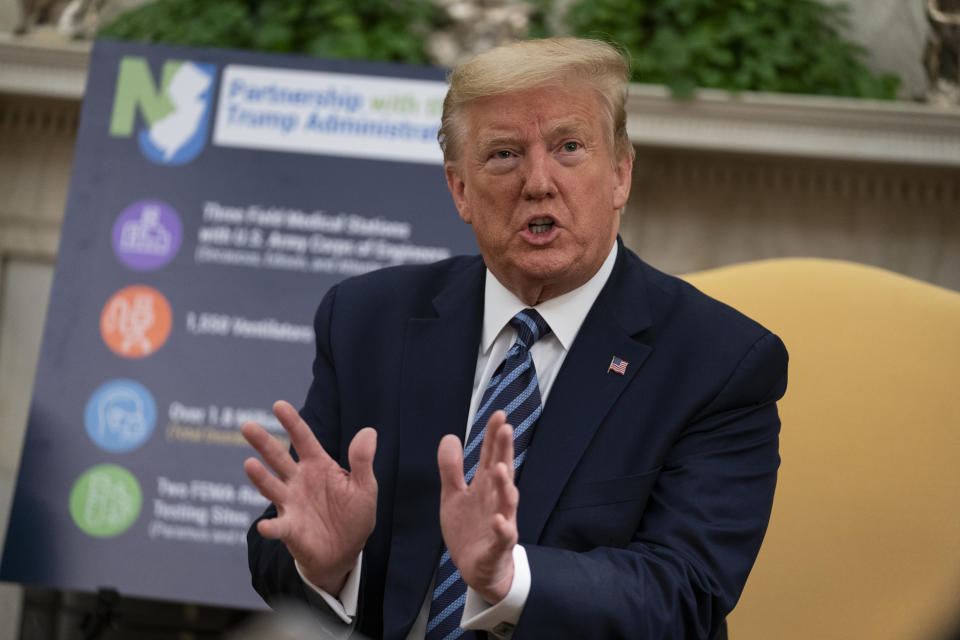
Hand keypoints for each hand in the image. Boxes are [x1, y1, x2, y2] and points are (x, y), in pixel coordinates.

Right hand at [242, 400, 376, 594]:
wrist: (346, 551)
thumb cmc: (354, 514)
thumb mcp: (365, 486)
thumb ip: (362, 460)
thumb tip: (369, 431)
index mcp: (318, 465)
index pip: (303, 438)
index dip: (292, 422)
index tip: (278, 405)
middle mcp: (299, 480)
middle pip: (278, 458)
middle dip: (263, 442)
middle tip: (247, 426)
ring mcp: (291, 503)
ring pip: (272, 487)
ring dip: (260, 478)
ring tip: (249, 464)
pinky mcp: (290, 529)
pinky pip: (278, 527)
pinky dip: (271, 527)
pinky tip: (265, 526)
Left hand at [437, 410, 518, 603]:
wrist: (478, 568)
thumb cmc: (470, 529)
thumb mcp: (454, 495)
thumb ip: (452, 468)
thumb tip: (450, 437)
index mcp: (485, 486)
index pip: (491, 456)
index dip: (494, 436)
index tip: (498, 415)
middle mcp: (496, 500)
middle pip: (503, 471)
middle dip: (504, 451)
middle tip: (506, 428)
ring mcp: (501, 521)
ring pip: (506, 501)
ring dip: (504, 485)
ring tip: (500, 467)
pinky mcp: (498, 545)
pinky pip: (503, 536)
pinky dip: (502, 528)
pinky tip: (498, 519)